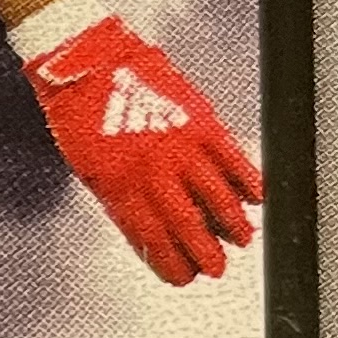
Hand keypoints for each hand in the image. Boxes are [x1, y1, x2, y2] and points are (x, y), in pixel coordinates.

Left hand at [25, 11, 263, 285]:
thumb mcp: (88, 170)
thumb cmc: (80, 114)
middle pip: (189, 226)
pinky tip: (257, 196)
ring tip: (243, 239)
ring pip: (217, 197)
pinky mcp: (199, 119)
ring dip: (234, 224)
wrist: (86, 60)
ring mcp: (179, 146)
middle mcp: (153, 172)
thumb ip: (120, 202)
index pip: (153, 241)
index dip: (172, 264)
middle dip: (207, 254)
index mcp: (121, 189)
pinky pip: (232, 157)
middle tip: (218, 268)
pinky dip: (249, 180)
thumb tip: (146, 233)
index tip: (184, 277)